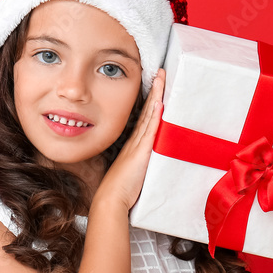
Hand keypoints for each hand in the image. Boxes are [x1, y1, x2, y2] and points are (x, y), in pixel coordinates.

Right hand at [94, 68, 165, 209]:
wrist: (110, 200)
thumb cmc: (119, 192)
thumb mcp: (131, 174)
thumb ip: (138, 165)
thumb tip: (143, 163)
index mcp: (133, 146)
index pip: (144, 118)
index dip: (151, 102)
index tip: (156, 86)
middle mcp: (135, 141)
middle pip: (147, 111)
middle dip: (154, 91)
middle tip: (160, 73)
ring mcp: (138, 145)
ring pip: (149, 115)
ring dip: (156, 96)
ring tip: (162, 78)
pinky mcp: (141, 153)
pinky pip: (150, 130)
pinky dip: (154, 115)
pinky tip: (159, 102)